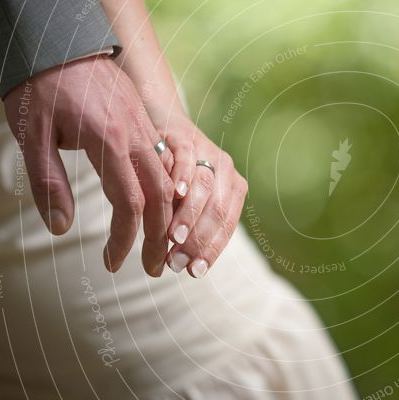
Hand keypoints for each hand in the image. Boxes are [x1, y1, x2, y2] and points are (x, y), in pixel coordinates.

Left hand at [3, 55, 174, 275]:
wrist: (57, 36)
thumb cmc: (38, 86)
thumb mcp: (31, 136)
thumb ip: (48, 184)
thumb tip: (61, 228)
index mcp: (109, 141)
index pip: (130, 204)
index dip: (124, 239)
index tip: (114, 263)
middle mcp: (137, 135)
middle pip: (163, 197)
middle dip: (161, 237)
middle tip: (156, 267)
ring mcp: (146, 127)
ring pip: (170, 180)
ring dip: (169, 217)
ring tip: (164, 244)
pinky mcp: (146, 121)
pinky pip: (167, 163)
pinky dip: (168, 193)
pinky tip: (162, 209)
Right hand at [160, 114, 247, 277]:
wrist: (165, 127)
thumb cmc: (177, 174)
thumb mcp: (189, 201)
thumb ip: (192, 226)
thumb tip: (188, 266)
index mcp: (233, 187)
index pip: (227, 225)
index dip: (211, 250)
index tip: (195, 272)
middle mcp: (225, 169)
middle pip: (217, 210)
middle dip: (196, 240)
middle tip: (176, 262)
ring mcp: (207, 151)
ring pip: (204, 187)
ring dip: (187, 216)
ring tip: (171, 238)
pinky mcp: (185, 137)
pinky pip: (186, 158)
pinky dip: (182, 176)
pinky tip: (173, 194)